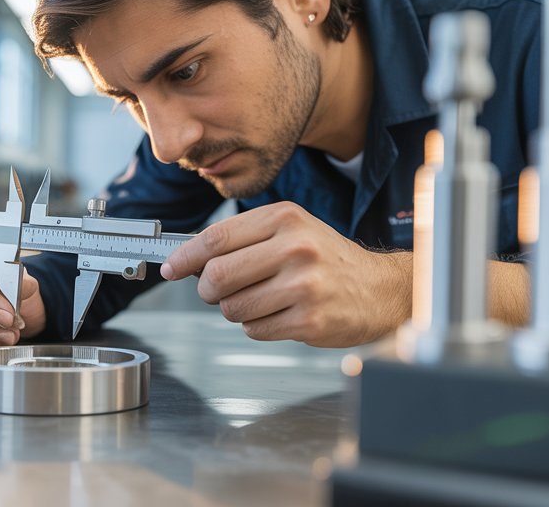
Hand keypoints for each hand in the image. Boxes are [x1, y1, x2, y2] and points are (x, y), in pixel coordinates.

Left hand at [160, 202, 411, 346]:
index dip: (185, 257)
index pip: (217, 238)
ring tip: (262, 300)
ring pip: (233, 307)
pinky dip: (257, 327)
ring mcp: (304, 285)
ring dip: (236, 310)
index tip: (170, 268)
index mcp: (285, 218)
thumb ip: (243, 240)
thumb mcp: (290, 231)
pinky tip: (280, 314)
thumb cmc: (326, 260)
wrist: (378, 289)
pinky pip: (255, 330)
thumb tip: (187, 260)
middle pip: (218, 275)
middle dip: (208, 289)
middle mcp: (295, 247)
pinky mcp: (309, 320)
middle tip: (215, 291)